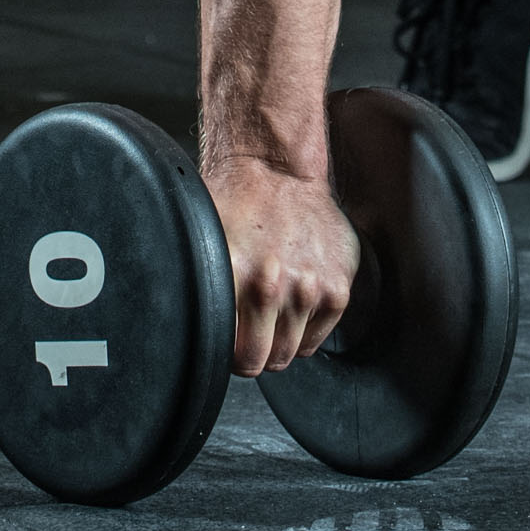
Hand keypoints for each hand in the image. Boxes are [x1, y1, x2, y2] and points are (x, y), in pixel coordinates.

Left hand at [210, 153, 357, 375]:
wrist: (279, 169)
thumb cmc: (236, 203)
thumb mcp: (202, 244)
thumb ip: (202, 291)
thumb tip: (192, 331)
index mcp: (233, 277)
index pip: (232, 355)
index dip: (228, 352)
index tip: (228, 340)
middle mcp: (271, 287)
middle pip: (263, 361)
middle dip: (254, 351)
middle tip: (250, 327)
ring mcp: (309, 290)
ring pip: (291, 353)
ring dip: (280, 338)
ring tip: (273, 306)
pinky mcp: (337, 289)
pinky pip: (316, 339)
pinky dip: (305, 327)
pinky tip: (294, 299)